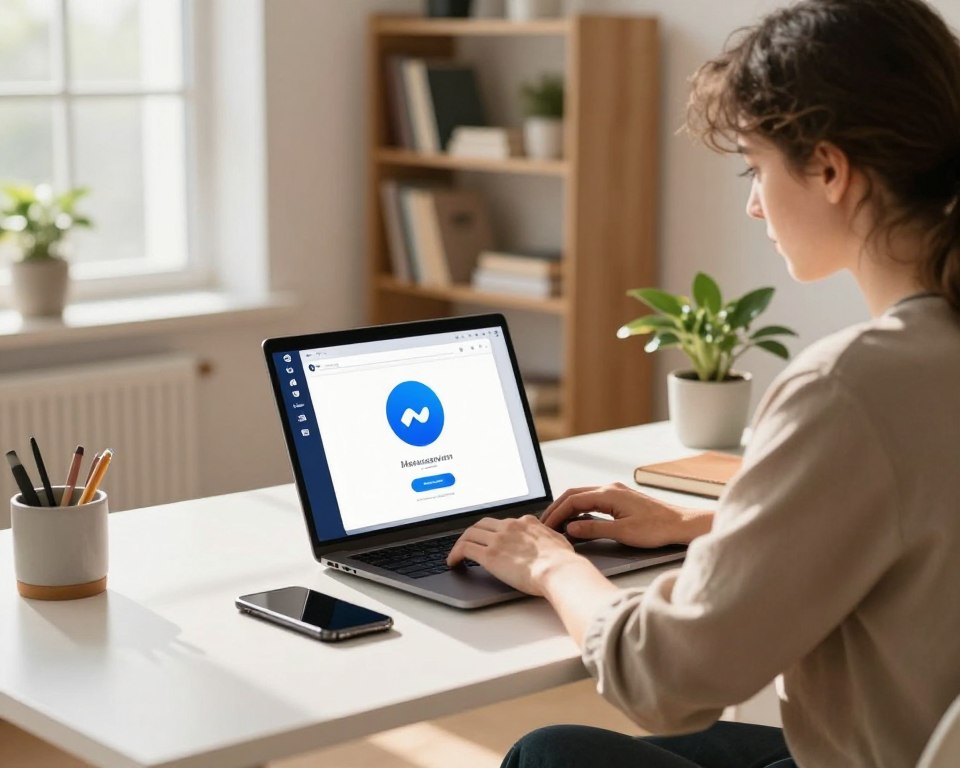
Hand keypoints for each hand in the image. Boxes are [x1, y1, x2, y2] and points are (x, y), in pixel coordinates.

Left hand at [446, 515, 587, 595]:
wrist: (559, 570)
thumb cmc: (563, 562)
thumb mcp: (559, 541)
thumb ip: (549, 538)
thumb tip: (551, 541)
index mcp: (527, 523)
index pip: (504, 522)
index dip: (495, 531)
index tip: (491, 538)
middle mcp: (510, 526)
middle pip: (483, 524)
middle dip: (473, 533)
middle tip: (468, 542)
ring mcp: (498, 539)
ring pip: (470, 533)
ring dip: (461, 543)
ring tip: (457, 554)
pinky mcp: (489, 555)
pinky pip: (464, 549)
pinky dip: (454, 554)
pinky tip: (453, 562)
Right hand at [540, 482, 712, 547]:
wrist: (681, 524)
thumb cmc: (657, 529)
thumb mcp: (622, 532)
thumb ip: (594, 529)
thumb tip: (571, 528)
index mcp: (609, 494)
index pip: (573, 500)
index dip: (556, 513)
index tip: (546, 526)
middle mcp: (610, 488)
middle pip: (574, 494)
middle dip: (557, 508)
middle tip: (545, 523)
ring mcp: (616, 492)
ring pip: (583, 496)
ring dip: (568, 508)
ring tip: (556, 523)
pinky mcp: (621, 498)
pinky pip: (593, 500)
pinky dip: (580, 509)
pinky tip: (577, 520)